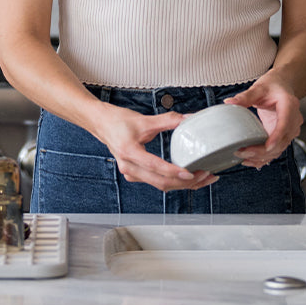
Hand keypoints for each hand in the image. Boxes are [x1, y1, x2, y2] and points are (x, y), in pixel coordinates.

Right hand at [94, 104, 217, 191]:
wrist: (100, 123)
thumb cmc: (117, 121)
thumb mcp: (144, 119)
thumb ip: (167, 120)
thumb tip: (188, 119)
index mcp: (129, 152)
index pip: (154, 166)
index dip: (174, 171)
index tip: (191, 172)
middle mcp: (129, 166)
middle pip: (161, 182)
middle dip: (185, 182)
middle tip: (205, 174)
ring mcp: (131, 173)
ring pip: (160, 185)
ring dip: (182, 184)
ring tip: (202, 177)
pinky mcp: (135, 174)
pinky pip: (156, 182)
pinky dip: (173, 182)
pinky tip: (186, 178)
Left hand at [223, 75, 302, 168]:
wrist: (283, 86)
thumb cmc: (273, 86)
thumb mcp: (258, 88)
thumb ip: (245, 96)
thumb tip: (229, 102)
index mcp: (289, 106)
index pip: (285, 124)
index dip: (276, 137)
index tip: (266, 146)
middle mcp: (293, 121)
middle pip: (282, 141)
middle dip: (263, 150)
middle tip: (243, 152)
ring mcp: (290, 130)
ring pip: (280, 148)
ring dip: (263, 156)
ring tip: (243, 158)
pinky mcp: (283, 136)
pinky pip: (276, 149)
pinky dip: (265, 157)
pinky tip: (251, 161)